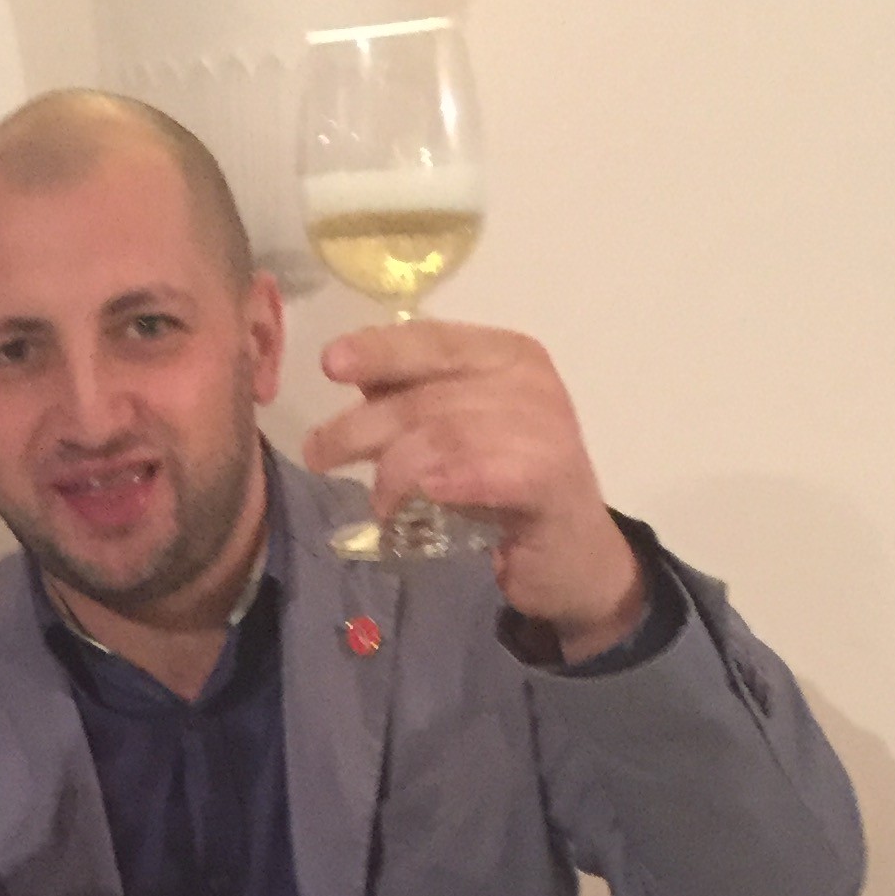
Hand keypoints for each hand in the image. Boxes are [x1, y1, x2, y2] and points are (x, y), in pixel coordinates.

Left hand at [302, 322, 647, 657]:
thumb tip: (351, 369)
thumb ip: (413, 397)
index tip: (331, 365)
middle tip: (320, 453)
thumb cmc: (504, 484)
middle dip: (364, 426)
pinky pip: (488, 474)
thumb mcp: (456, 429)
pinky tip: (426, 496)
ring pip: (445, 437)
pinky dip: (450, 483)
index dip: (380, 350)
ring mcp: (547, 429)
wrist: (574, 554)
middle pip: (428, 396)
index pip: (433, 341)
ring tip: (379, 504)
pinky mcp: (552, 482)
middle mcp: (530, 382)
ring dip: (396, 472)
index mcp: (507, 355)